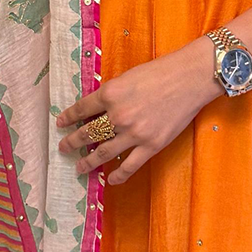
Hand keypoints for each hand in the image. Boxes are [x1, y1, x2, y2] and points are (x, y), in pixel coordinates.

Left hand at [55, 37, 220, 186]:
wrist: (190, 78)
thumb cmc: (161, 72)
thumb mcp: (127, 77)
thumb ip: (112, 94)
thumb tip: (97, 109)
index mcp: (110, 94)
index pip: (81, 109)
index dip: (68, 118)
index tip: (60, 123)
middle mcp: (118, 115)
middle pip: (88, 133)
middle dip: (72, 142)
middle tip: (63, 147)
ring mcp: (134, 133)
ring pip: (103, 153)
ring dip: (88, 161)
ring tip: (79, 166)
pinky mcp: (152, 145)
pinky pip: (129, 166)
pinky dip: (118, 175)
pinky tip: (110, 180)